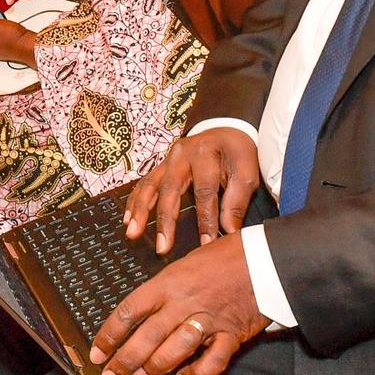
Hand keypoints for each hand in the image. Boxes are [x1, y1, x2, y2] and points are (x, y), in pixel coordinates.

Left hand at [88, 235, 267, 374]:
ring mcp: (207, 320)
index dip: (109, 334)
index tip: (96, 352)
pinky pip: (211, 362)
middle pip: (146, 337)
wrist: (267, 257)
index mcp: (168, 282)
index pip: (129, 311)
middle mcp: (183, 303)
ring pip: (173, 351)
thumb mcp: (186, 263)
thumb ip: (165, 289)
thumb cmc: (224, 256)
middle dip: (123, 361)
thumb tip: (142, 312)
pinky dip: (196, 374)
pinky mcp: (231, 335)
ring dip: (153, 368)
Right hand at [125, 126, 261, 253]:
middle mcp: (182, 155)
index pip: (205, 192)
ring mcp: (167, 159)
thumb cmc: (237, 151)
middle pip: (170, 189)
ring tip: (133, 233)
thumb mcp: (246, 171)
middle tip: (163, 246)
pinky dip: (135, 202)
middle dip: (165, 220)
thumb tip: (229, 230)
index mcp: (205, 154)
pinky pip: (144, 184)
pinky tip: (128, 219)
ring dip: (140, 211)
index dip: (206, 220)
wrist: (225, 127)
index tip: (206, 244)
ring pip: (150, 186)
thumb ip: (237, 200)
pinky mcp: (161, 166)